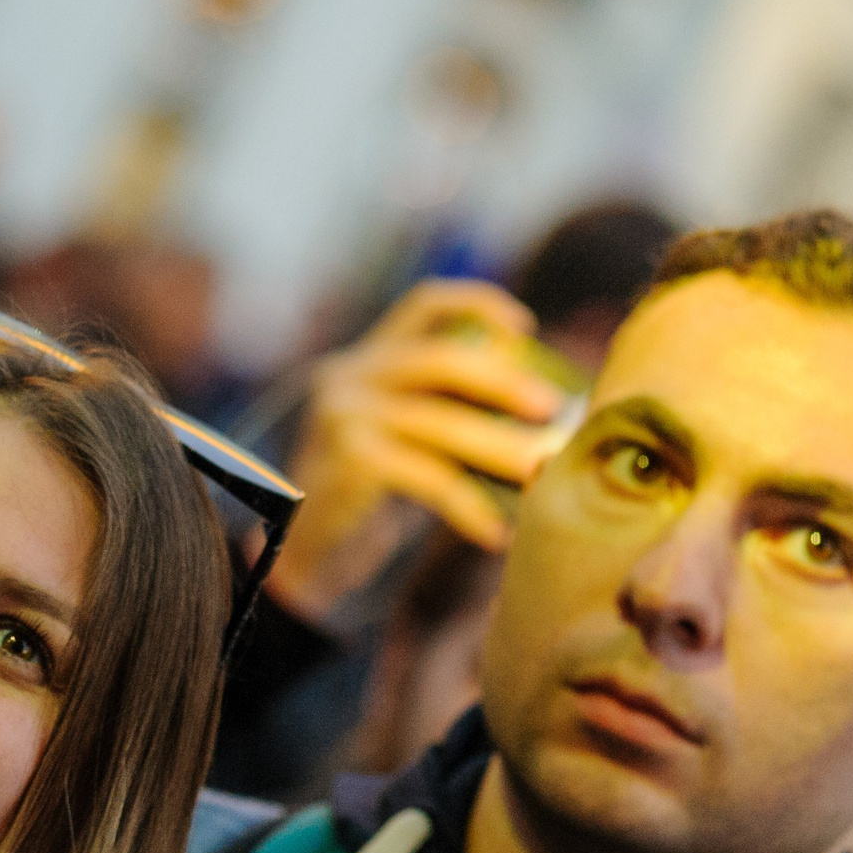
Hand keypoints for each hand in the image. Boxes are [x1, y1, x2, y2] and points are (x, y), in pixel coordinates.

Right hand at [270, 280, 570, 625]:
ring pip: (440, 423)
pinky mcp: (347, 460)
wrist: (299, 548)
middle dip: (504, 381)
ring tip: (541, 472)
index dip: (478, 304)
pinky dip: (469, 506)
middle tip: (553, 406)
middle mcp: (347, 376)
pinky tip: (496, 534)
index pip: (423, 305)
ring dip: (500, 448)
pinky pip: (428, 478)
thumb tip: (548, 405)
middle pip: (440, 358)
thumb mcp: (398, 436)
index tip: (525, 330)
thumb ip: (444, 408)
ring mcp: (342, 416)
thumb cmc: (365, 495)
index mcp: (363, 360)